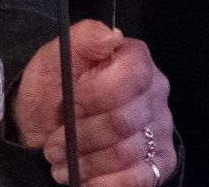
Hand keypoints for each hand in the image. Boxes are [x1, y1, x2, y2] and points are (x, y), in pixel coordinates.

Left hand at [12, 20, 175, 185]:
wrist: (46, 122)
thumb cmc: (53, 87)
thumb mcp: (55, 56)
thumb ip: (83, 39)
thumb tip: (110, 37)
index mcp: (135, 59)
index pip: (129, 78)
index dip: (93, 96)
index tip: (67, 105)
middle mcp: (156, 92)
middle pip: (123, 122)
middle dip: (81, 136)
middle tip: (52, 144)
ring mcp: (161, 127)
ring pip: (127, 153)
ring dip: (86, 163)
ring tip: (62, 160)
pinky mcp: (161, 159)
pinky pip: (143, 178)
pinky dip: (109, 183)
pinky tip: (86, 180)